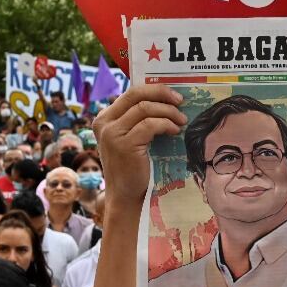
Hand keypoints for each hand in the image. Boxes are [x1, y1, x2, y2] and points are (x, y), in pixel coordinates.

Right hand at [92, 83, 185, 203]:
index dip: (154, 90)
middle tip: (180, 101)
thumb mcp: (130, 138)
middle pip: (136, 94)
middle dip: (162, 94)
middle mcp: (105, 123)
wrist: (125, 195)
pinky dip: (166, 124)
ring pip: (145, 108)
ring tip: (181, 120)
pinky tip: (174, 131)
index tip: (173, 96)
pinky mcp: (124, 145)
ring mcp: (112, 134)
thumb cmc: (132, 167)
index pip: (131, 93)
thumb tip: (166, 100)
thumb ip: (137, 120)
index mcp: (105, 118)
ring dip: (168, 112)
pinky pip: (150, 125)